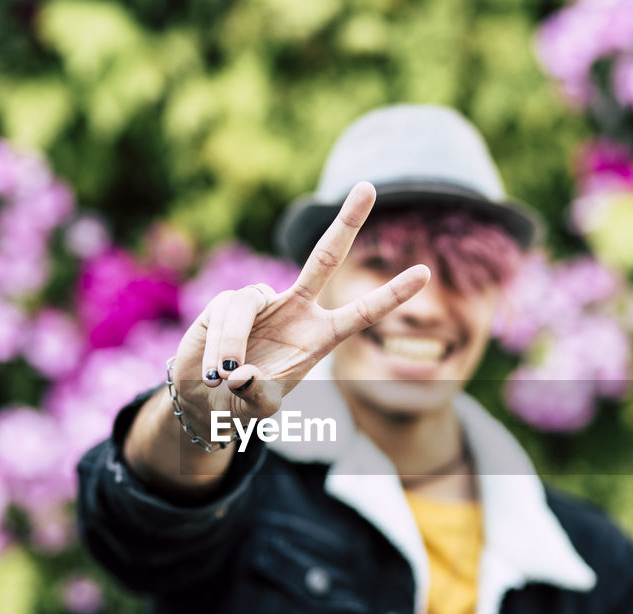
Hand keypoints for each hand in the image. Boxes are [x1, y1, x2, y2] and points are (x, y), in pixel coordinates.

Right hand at [172, 181, 430, 425]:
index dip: (392, 294)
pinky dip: (220, 345)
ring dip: (233, 344)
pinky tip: (214, 371)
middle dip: (347, 222)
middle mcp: (296, 309)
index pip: (362, 313)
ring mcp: (263, 302)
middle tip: (369, 186)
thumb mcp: (260, 407)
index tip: (425, 272)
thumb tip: (242, 375)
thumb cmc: (245, 401)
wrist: (207, 397)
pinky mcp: (227, 302)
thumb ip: (259, 395)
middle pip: (325, 257)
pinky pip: (226, 315)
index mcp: (320, 337)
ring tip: (223, 379)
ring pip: (247, 306)